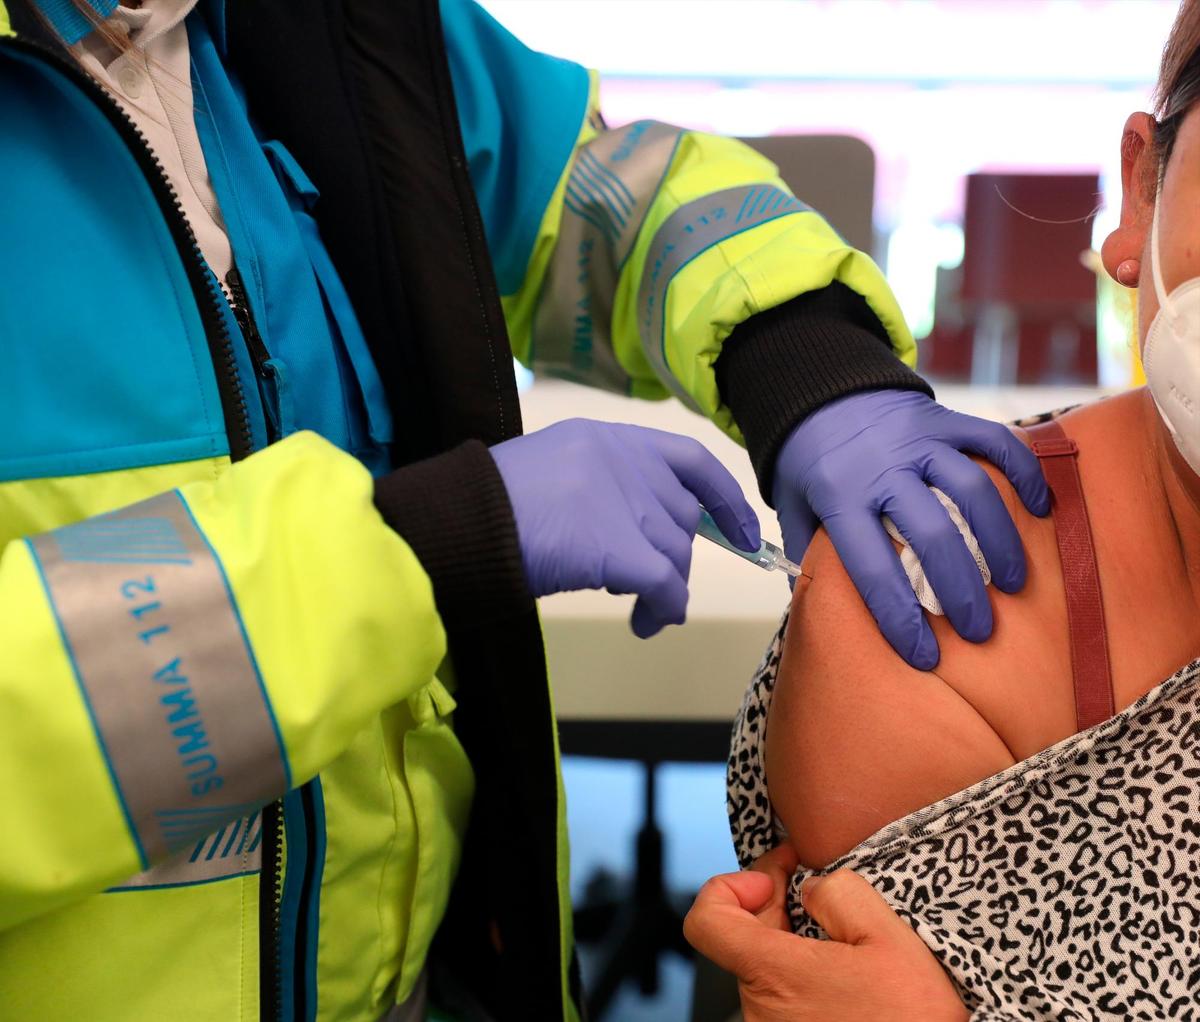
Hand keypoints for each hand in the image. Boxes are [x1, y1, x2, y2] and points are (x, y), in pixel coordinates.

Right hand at [490, 419, 759, 637]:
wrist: (461, 525)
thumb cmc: (490, 508)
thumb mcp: (553, 474)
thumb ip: (601, 488)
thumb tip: (635, 534)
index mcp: (606, 437)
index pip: (688, 460)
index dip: (723, 497)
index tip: (743, 530)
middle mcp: (625, 461)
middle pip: (680, 518)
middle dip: (672, 558)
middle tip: (645, 588)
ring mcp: (626, 501)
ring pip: (676, 554)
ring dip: (665, 590)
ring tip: (639, 612)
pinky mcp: (622, 547)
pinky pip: (667, 585)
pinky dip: (665, 608)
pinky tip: (648, 623)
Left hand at [684, 846, 967, 1021]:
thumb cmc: (913, 1021)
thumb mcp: (890, 938)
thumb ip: (840, 893)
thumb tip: (812, 887)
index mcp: (773, 974)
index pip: (705, 920)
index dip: (729, 886)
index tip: (773, 877)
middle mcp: (760, 1009)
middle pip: (743, 937)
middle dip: (776, 903)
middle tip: (816, 887)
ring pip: (765, 968)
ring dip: (794, 943)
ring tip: (841, 938)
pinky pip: (782, 997)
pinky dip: (804, 976)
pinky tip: (844, 974)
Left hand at [772, 390, 1049, 668]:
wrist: (819, 389)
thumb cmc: (808, 463)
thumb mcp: (791, 507)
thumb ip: (805, 555)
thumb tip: (819, 613)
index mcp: (839, 495)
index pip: (871, 566)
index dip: (899, 616)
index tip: (924, 656)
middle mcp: (883, 466)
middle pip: (933, 532)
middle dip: (960, 589)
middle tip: (979, 629)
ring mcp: (920, 439)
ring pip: (973, 489)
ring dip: (999, 541)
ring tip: (1011, 583)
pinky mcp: (947, 419)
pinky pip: (996, 442)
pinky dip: (1025, 474)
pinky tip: (1040, 510)